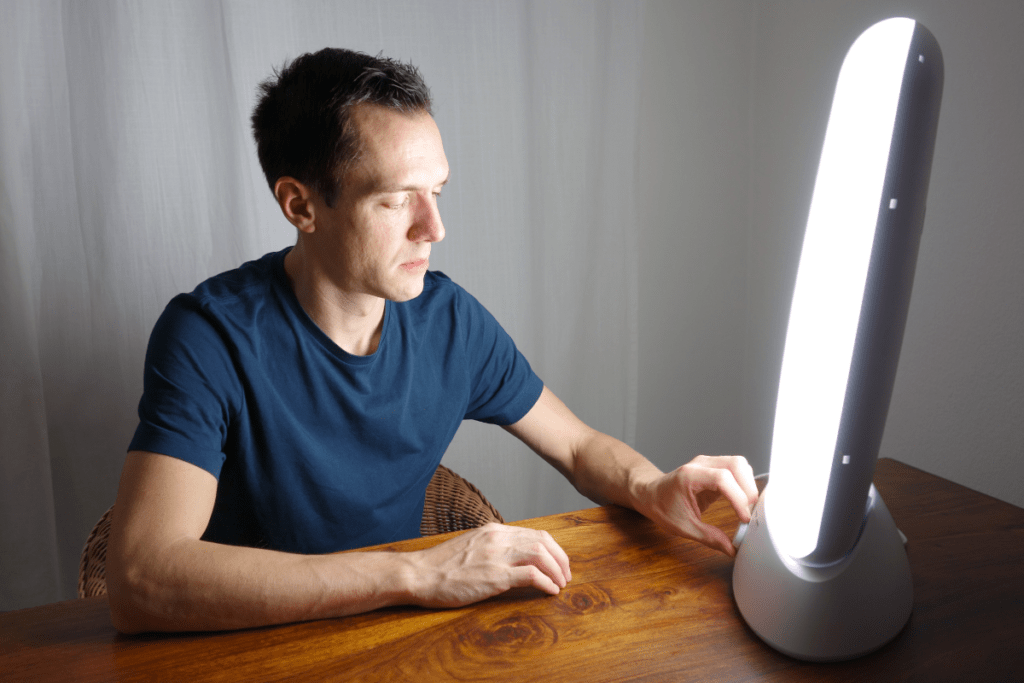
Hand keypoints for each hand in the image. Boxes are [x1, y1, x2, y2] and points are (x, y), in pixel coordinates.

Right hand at [406, 523, 571, 607]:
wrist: (418, 574)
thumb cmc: (441, 566)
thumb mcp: (471, 547)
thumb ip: (492, 548)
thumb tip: (513, 559)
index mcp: (494, 530)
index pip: (535, 533)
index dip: (553, 549)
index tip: (559, 563)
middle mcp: (498, 538)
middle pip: (544, 541)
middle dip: (561, 559)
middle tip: (566, 575)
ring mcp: (497, 556)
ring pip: (542, 555)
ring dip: (558, 572)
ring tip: (561, 584)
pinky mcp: (495, 575)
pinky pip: (532, 575)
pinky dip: (546, 583)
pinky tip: (550, 591)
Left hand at [639, 455, 758, 556]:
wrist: (650, 494)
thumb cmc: (661, 506)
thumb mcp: (683, 527)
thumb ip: (709, 537)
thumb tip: (731, 549)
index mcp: (689, 476)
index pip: (722, 479)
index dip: (738, 498)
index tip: (744, 518)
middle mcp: (700, 464)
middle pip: (736, 465)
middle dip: (748, 488)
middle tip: (750, 512)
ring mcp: (707, 463)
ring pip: (739, 464)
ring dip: (748, 484)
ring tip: (748, 507)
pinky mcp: (713, 468)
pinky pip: (735, 469)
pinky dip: (744, 483)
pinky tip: (743, 500)